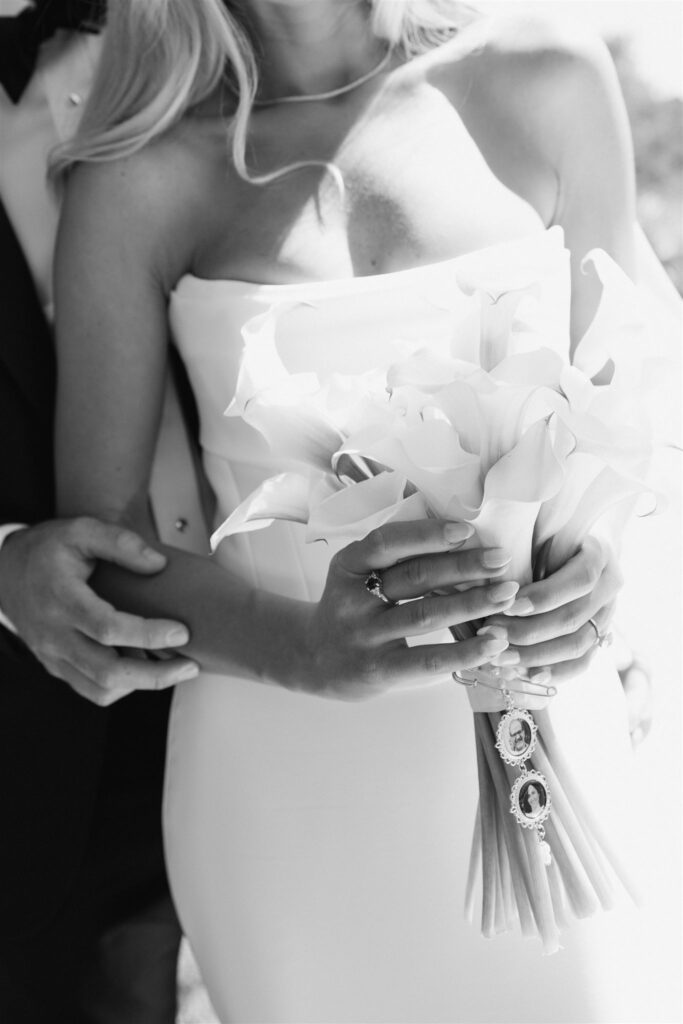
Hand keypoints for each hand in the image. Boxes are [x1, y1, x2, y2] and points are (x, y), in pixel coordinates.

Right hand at [0, 517, 198, 705]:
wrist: (5, 571)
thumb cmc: (48, 549)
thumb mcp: (82, 530)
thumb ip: (120, 543)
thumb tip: (158, 565)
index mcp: (62, 599)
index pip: (107, 628)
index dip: (148, 635)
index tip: (181, 631)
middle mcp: (55, 634)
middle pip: (107, 671)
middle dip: (155, 675)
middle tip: (190, 664)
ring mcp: (54, 655)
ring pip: (101, 689)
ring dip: (143, 684)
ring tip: (174, 668)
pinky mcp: (57, 666)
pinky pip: (92, 690)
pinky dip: (123, 686)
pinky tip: (144, 668)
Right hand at [299, 519, 520, 699]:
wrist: (314, 659)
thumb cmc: (352, 609)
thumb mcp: (358, 575)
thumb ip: (396, 560)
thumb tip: (464, 538)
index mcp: (348, 565)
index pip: (387, 542)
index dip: (427, 535)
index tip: (466, 530)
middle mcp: (352, 599)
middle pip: (414, 577)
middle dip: (463, 566)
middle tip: (502, 559)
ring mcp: (364, 636)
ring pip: (424, 615)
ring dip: (471, 603)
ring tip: (508, 595)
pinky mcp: (378, 670)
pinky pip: (426, 659)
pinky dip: (464, 650)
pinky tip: (494, 642)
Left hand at [486, 536, 621, 683]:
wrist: (573, 546)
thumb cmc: (545, 535)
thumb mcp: (538, 531)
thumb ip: (524, 547)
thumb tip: (490, 570)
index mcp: (599, 554)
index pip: (580, 580)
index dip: (544, 596)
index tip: (507, 604)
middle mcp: (609, 587)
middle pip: (574, 617)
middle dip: (528, 631)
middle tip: (490, 633)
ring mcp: (606, 614)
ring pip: (578, 645)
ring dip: (535, 656)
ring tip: (499, 658)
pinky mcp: (598, 637)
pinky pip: (582, 663)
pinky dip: (555, 672)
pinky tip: (526, 676)